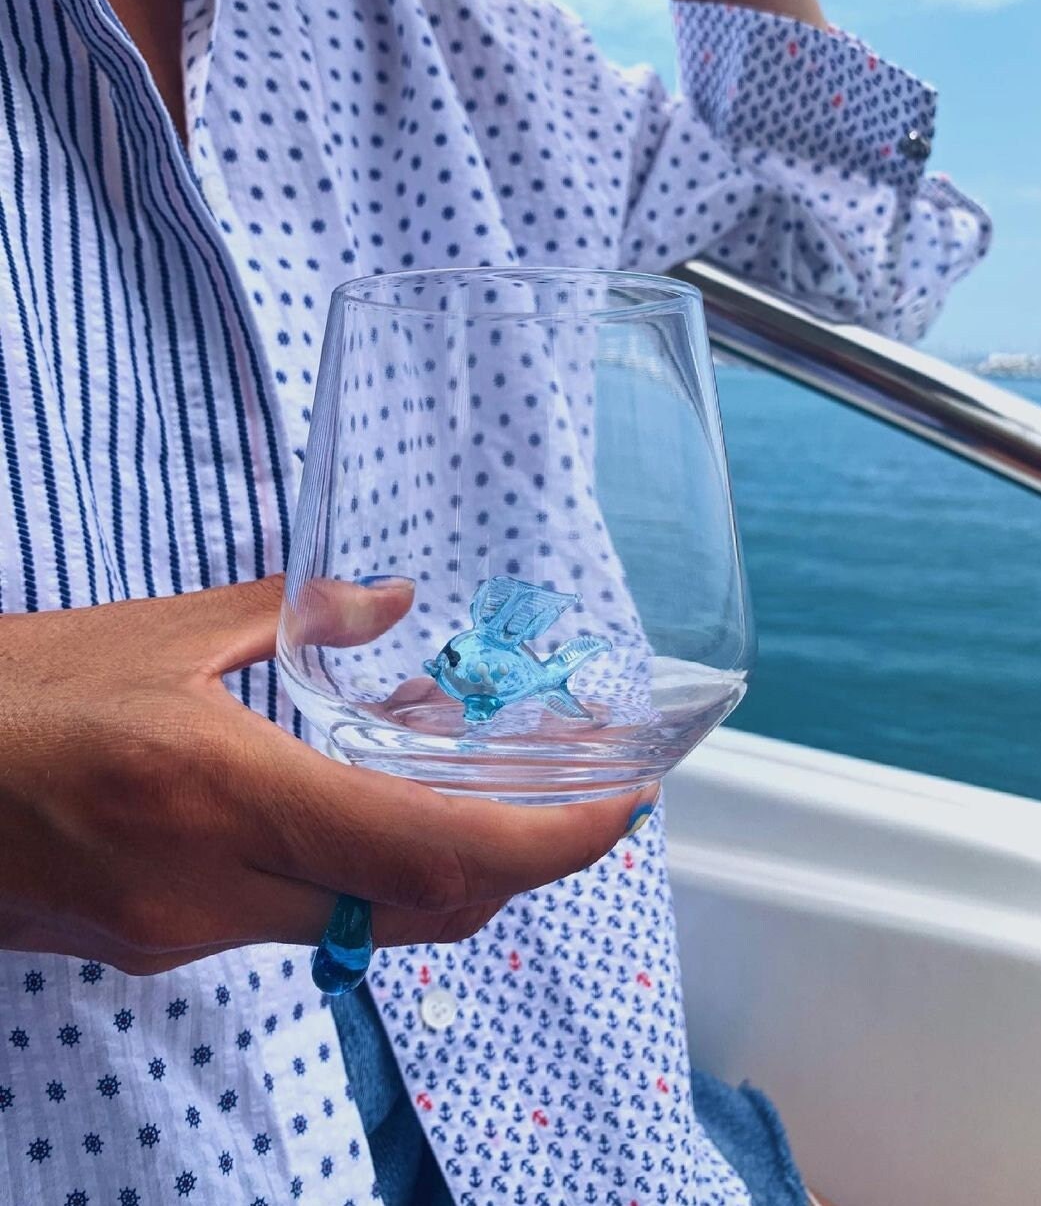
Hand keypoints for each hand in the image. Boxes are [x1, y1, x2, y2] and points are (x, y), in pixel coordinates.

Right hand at [0, 576, 653, 974]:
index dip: (548, 846)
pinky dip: (363, 874)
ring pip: (367, 925)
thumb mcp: (155, 633)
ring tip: (472, 778)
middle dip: (520, 863)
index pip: (430, 855)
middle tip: (574, 798)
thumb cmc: (12, 693)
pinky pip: (300, 922)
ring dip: (442, 865)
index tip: (619, 808)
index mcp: (218, 788)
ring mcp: (187, 934)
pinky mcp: (162, 947)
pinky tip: (359, 804)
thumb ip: (291, 617)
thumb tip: (390, 601)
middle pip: (422, 910)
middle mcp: (213, 887)